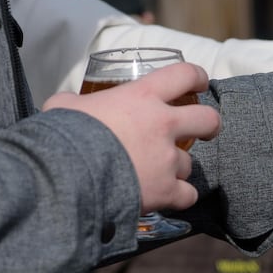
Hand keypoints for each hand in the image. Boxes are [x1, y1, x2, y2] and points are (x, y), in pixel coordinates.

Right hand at [46, 62, 219, 213]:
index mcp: (142, 96)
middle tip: (204, 130)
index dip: (196, 77)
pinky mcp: (166, 190)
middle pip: (207, 119)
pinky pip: (187, 195)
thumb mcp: (63, 107)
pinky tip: (165, 198)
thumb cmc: (65, 135)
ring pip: (189, 164)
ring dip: (175, 168)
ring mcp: (167, 159)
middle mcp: (163, 124)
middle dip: (209, 125)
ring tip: (155, 174)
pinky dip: (178, 197)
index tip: (197, 84)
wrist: (67, 174)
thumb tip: (66, 104)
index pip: (184, 75)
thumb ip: (73, 102)